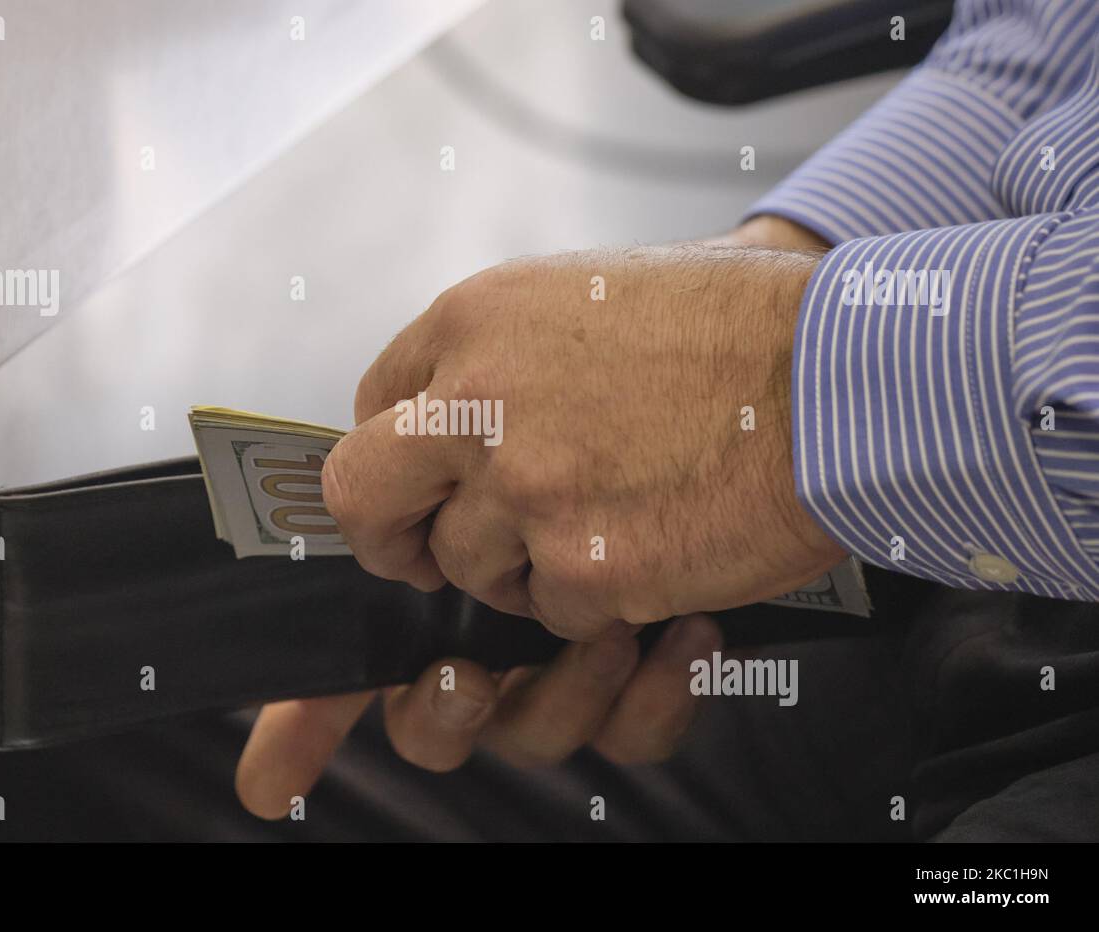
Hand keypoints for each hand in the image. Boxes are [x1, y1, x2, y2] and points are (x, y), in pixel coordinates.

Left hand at [235, 226, 842, 819]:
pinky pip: (552, 614)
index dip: (396, 458)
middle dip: (389, 536)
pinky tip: (652, 548)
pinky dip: (595, 601)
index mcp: (474, 320)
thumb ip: (503, 350)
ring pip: (467, 569)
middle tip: (424, 556)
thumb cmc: (739, 326)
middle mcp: (479, 400)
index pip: (373, 405)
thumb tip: (452, 405)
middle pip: (363, 495)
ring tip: (604, 526)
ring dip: (522, 568)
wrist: (843, 374)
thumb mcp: (589, 292)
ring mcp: (528, 488)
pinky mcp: (585, 566)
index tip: (423, 485)